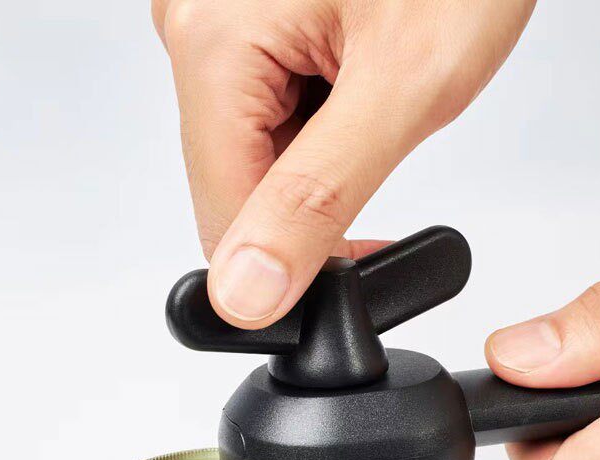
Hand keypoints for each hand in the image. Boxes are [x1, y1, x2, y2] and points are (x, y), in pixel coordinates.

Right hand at [153, 0, 535, 327]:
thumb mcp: (404, 86)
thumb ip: (316, 198)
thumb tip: (245, 292)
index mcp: (213, 41)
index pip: (221, 218)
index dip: (289, 263)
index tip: (357, 257)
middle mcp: (195, 26)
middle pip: (234, 185)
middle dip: (311, 196)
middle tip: (383, 134)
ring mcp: (217, 23)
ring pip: (252, 156)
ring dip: (320, 155)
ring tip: (374, 84)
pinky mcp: (245, 27)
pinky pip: (266, 114)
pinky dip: (319, 121)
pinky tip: (356, 74)